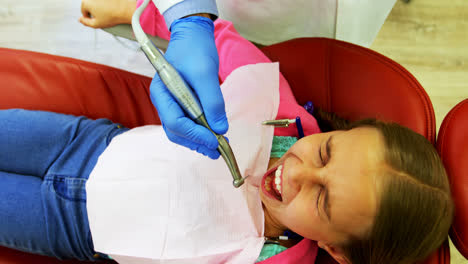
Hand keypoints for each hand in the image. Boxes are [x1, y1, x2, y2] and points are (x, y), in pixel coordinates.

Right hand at [79, 0, 135, 27]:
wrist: (125, 9)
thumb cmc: (111, 17)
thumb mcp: (96, 24)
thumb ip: (86, 23)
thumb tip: (80, 19)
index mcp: (86, 3)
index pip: (83, 12)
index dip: (89, 18)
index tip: (97, 20)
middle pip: (89, 5)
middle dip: (94, 11)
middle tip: (103, 16)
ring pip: (95, 2)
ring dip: (99, 6)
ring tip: (107, 11)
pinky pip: (103, 0)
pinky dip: (105, 3)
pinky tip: (110, 6)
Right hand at [150, 16, 227, 158]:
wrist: (193, 35)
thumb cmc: (195, 50)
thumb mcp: (206, 74)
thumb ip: (212, 101)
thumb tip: (220, 129)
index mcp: (162, 93)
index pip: (175, 122)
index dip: (195, 135)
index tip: (215, 141)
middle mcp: (163, 101)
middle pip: (176, 131)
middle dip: (197, 142)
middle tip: (218, 150)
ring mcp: (171, 103)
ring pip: (181, 131)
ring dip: (198, 140)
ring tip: (218, 147)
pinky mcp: (182, 103)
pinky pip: (188, 123)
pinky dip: (200, 131)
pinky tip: (213, 135)